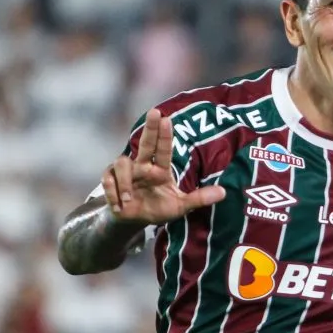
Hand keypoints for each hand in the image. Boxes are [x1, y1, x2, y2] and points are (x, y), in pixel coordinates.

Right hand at [102, 109, 225, 224]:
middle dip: (150, 128)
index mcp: (160, 170)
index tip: (166, 119)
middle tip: (154, 112)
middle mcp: (143, 166)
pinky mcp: (111, 180)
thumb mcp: (181, 207)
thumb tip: (224, 192)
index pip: (164, 150)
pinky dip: (112, 192)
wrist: (134, 220)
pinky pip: (108, 179)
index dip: (164, 135)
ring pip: (122, 163)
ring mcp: (127, 172)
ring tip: (129, 200)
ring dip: (125, 181)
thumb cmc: (158, 208)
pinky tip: (119, 205)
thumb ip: (200, 199)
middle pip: (145, 143)